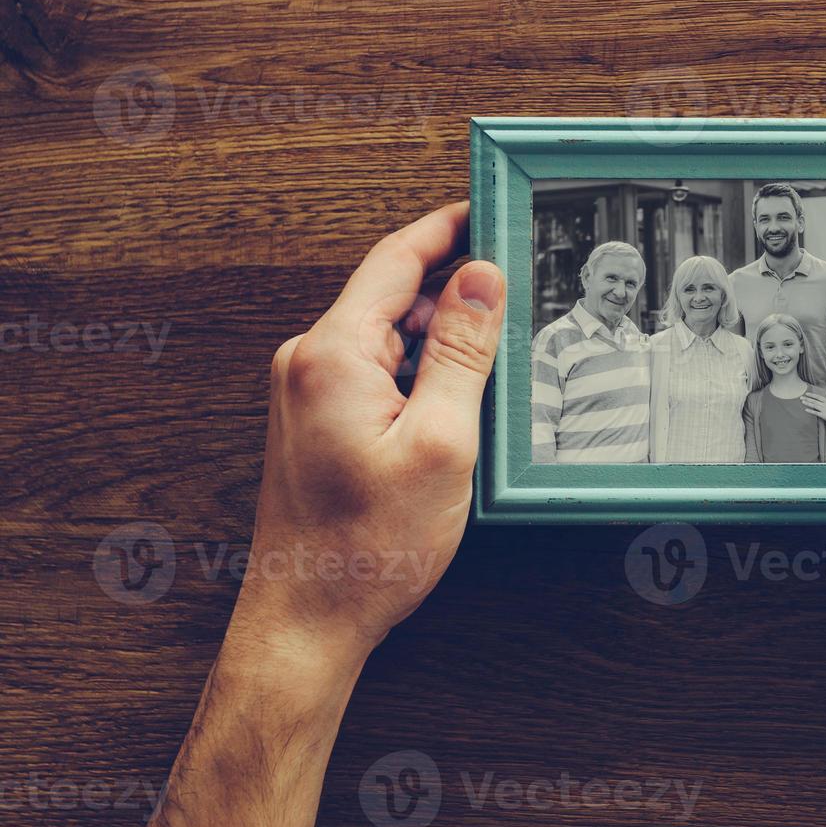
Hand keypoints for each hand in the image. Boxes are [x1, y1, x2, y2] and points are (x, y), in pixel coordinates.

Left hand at [237, 200, 504, 667]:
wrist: (308, 618)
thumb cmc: (366, 547)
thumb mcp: (443, 442)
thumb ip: (464, 352)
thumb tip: (481, 278)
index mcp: (333, 355)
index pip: (396, 259)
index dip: (448, 228)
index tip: (488, 208)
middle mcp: (309, 363)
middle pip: (394, 296)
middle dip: (456, 294)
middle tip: (516, 303)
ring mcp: (308, 392)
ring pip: (389, 337)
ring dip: (441, 344)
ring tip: (492, 378)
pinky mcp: (316, 420)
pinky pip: (376, 372)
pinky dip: (420, 376)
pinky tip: (456, 411)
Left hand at [800, 389, 825, 426]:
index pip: (818, 397)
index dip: (812, 395)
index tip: (807, 394)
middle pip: (815, 401)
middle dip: (807, 398)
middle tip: (801, 397)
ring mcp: (825, 410)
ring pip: (814, 406)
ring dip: (808, 403)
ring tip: (802, 401)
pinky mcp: (824, 416)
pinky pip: (816, 413)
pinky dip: (810, 411)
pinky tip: (806, 410)